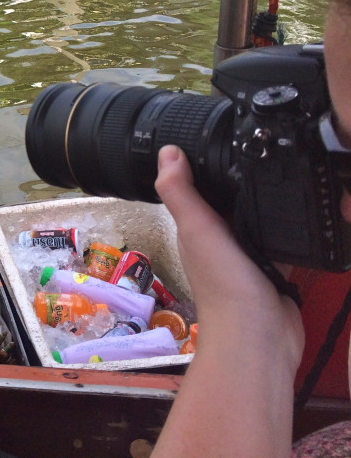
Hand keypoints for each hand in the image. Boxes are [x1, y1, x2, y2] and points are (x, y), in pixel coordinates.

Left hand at [155, 145, 302, 370]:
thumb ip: (181, 192)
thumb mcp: (197, 229)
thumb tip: (166, 151)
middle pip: (230, 200)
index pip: (198, 188)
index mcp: (195, 228)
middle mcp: (219, 239)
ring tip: (284, 171)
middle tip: (261, 149)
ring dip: (266, 203)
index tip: (216, 135)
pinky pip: (282, 239)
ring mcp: (247, 254)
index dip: (204, 165)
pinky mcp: (274, 268)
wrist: (260, 334)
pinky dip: (288, 227)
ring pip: (257, 219)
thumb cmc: (224, 284)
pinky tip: (302, 208)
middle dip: (241, 180)